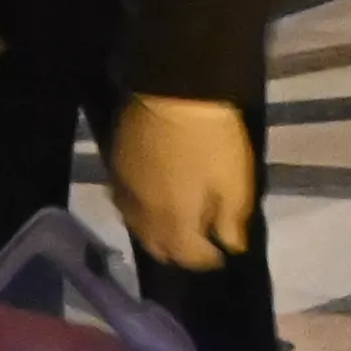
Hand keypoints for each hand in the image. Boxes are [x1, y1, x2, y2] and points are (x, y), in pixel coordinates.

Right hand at [105, 93, 255, 271]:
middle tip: (197, 244)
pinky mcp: (115, 168)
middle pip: (158, 248)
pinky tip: (150, 203)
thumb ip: (232, 219)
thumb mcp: (235, 181)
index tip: (221, 254)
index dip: (207, 259)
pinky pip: (125, 204)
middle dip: (179, 252)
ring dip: (157, 235)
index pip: (189, 256)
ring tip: (175, 227)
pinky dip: (139, 212)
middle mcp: (144, 216)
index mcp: (175, 223)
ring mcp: (126, 192)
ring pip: (137, 229)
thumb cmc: (212, 140)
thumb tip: (232, 246)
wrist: (174, 91)